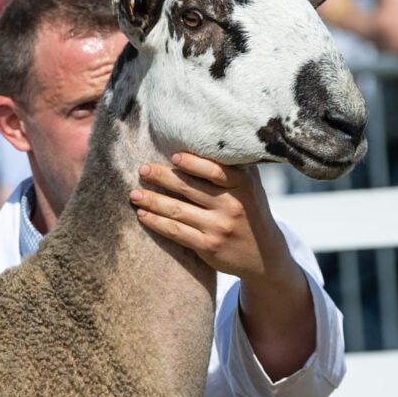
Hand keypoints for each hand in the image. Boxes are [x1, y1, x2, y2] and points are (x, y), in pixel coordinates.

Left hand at [131, 153, 300, 290]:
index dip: (194, 163)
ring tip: (133, 194)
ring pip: (178, 211)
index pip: (216, 171)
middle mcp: (232, 206)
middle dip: (162, 178)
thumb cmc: (250, 212)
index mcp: (244, 186)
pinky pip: (177, 232)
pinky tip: (143, 215)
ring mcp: (219, 228)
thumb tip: (203, 140)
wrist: (263, 256)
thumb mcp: (250, 187)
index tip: (174, 156)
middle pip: (190, 189)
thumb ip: (232, 168)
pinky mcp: (209, 247)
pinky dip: (157, 223)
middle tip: (142, 170)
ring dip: (152, 201)